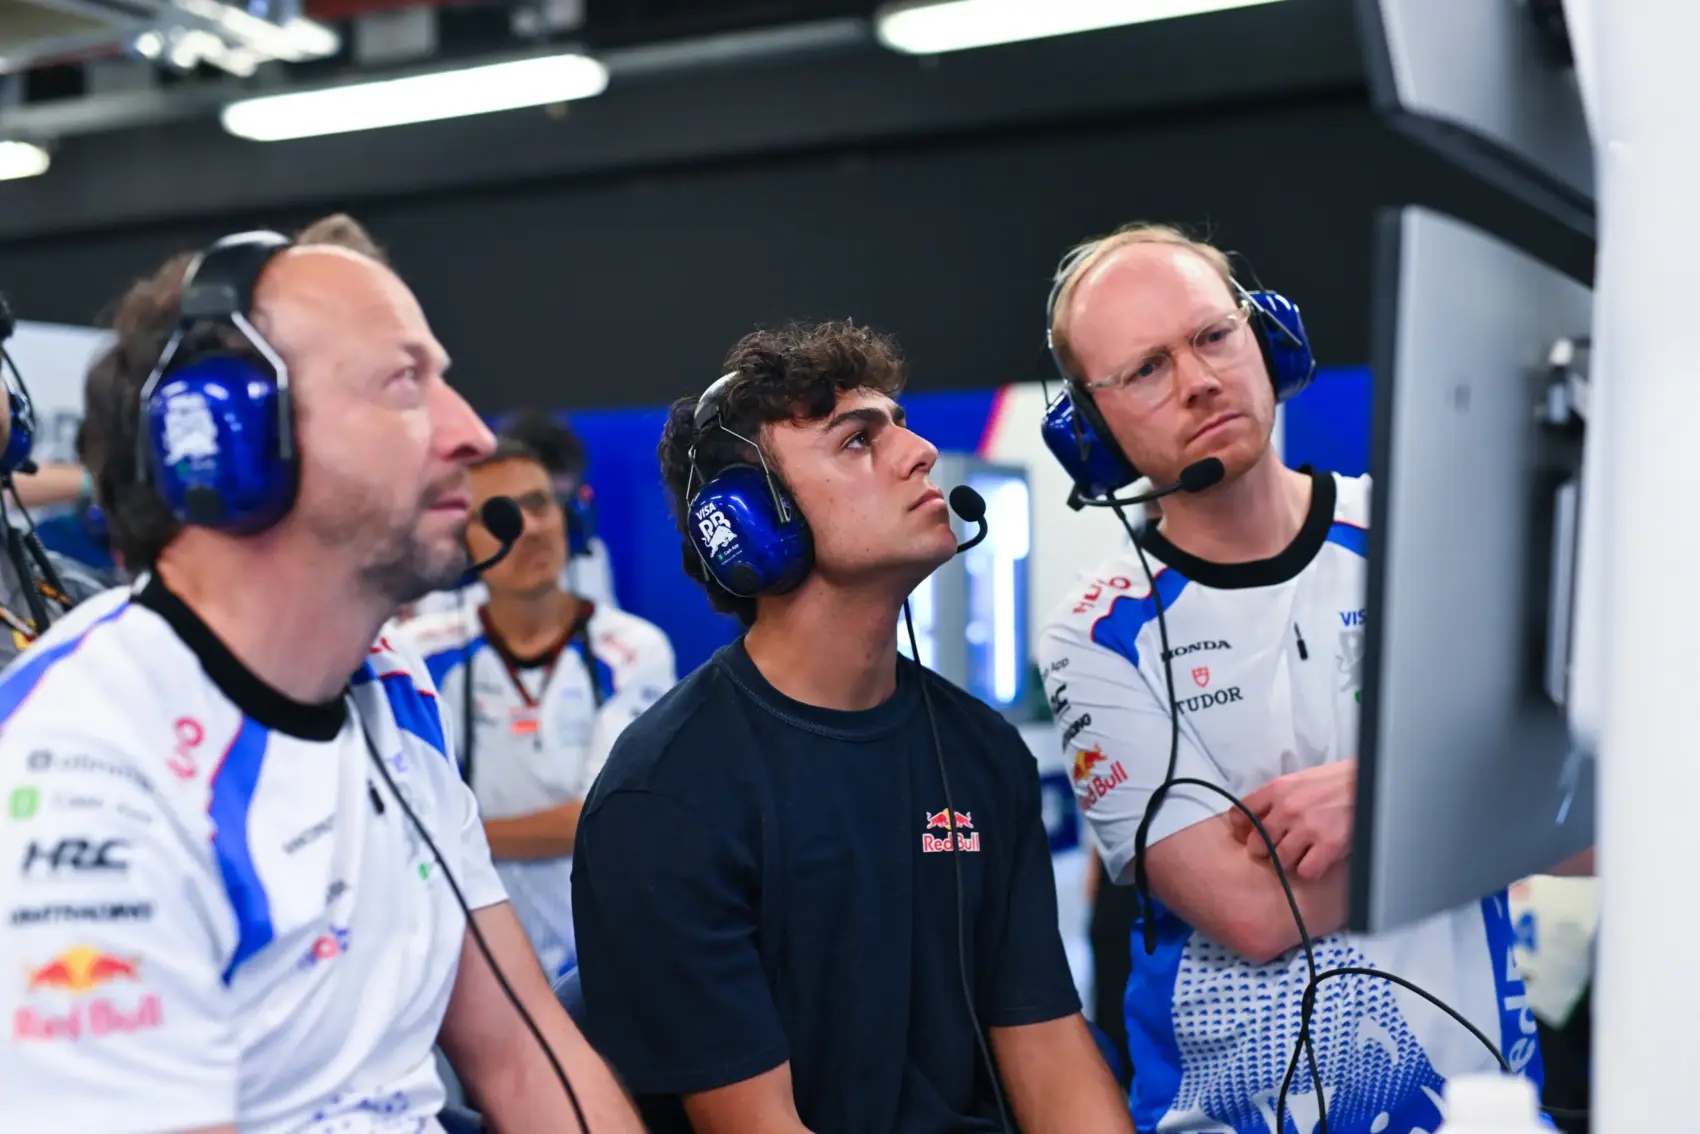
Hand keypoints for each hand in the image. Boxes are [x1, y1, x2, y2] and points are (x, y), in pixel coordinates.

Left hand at [1227, 760, 1356, 881]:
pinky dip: (1311, 870)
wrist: (1371, 782)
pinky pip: (1305, 871)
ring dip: (1289, 862)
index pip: (1240, 813)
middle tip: (1279, 848)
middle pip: (1257, 844)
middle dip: (1266, 850)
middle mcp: (1287, 808)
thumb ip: (1276, 798)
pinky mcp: (1329, 845)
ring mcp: (1307, 828)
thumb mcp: (1299, 780)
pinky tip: (1319, 859)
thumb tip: (1255, 819)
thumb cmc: (1335, 782)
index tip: (1246, 835)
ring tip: (1302, 854)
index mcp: (1277, 789)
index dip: (1241, 829)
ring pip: (1280, 860)